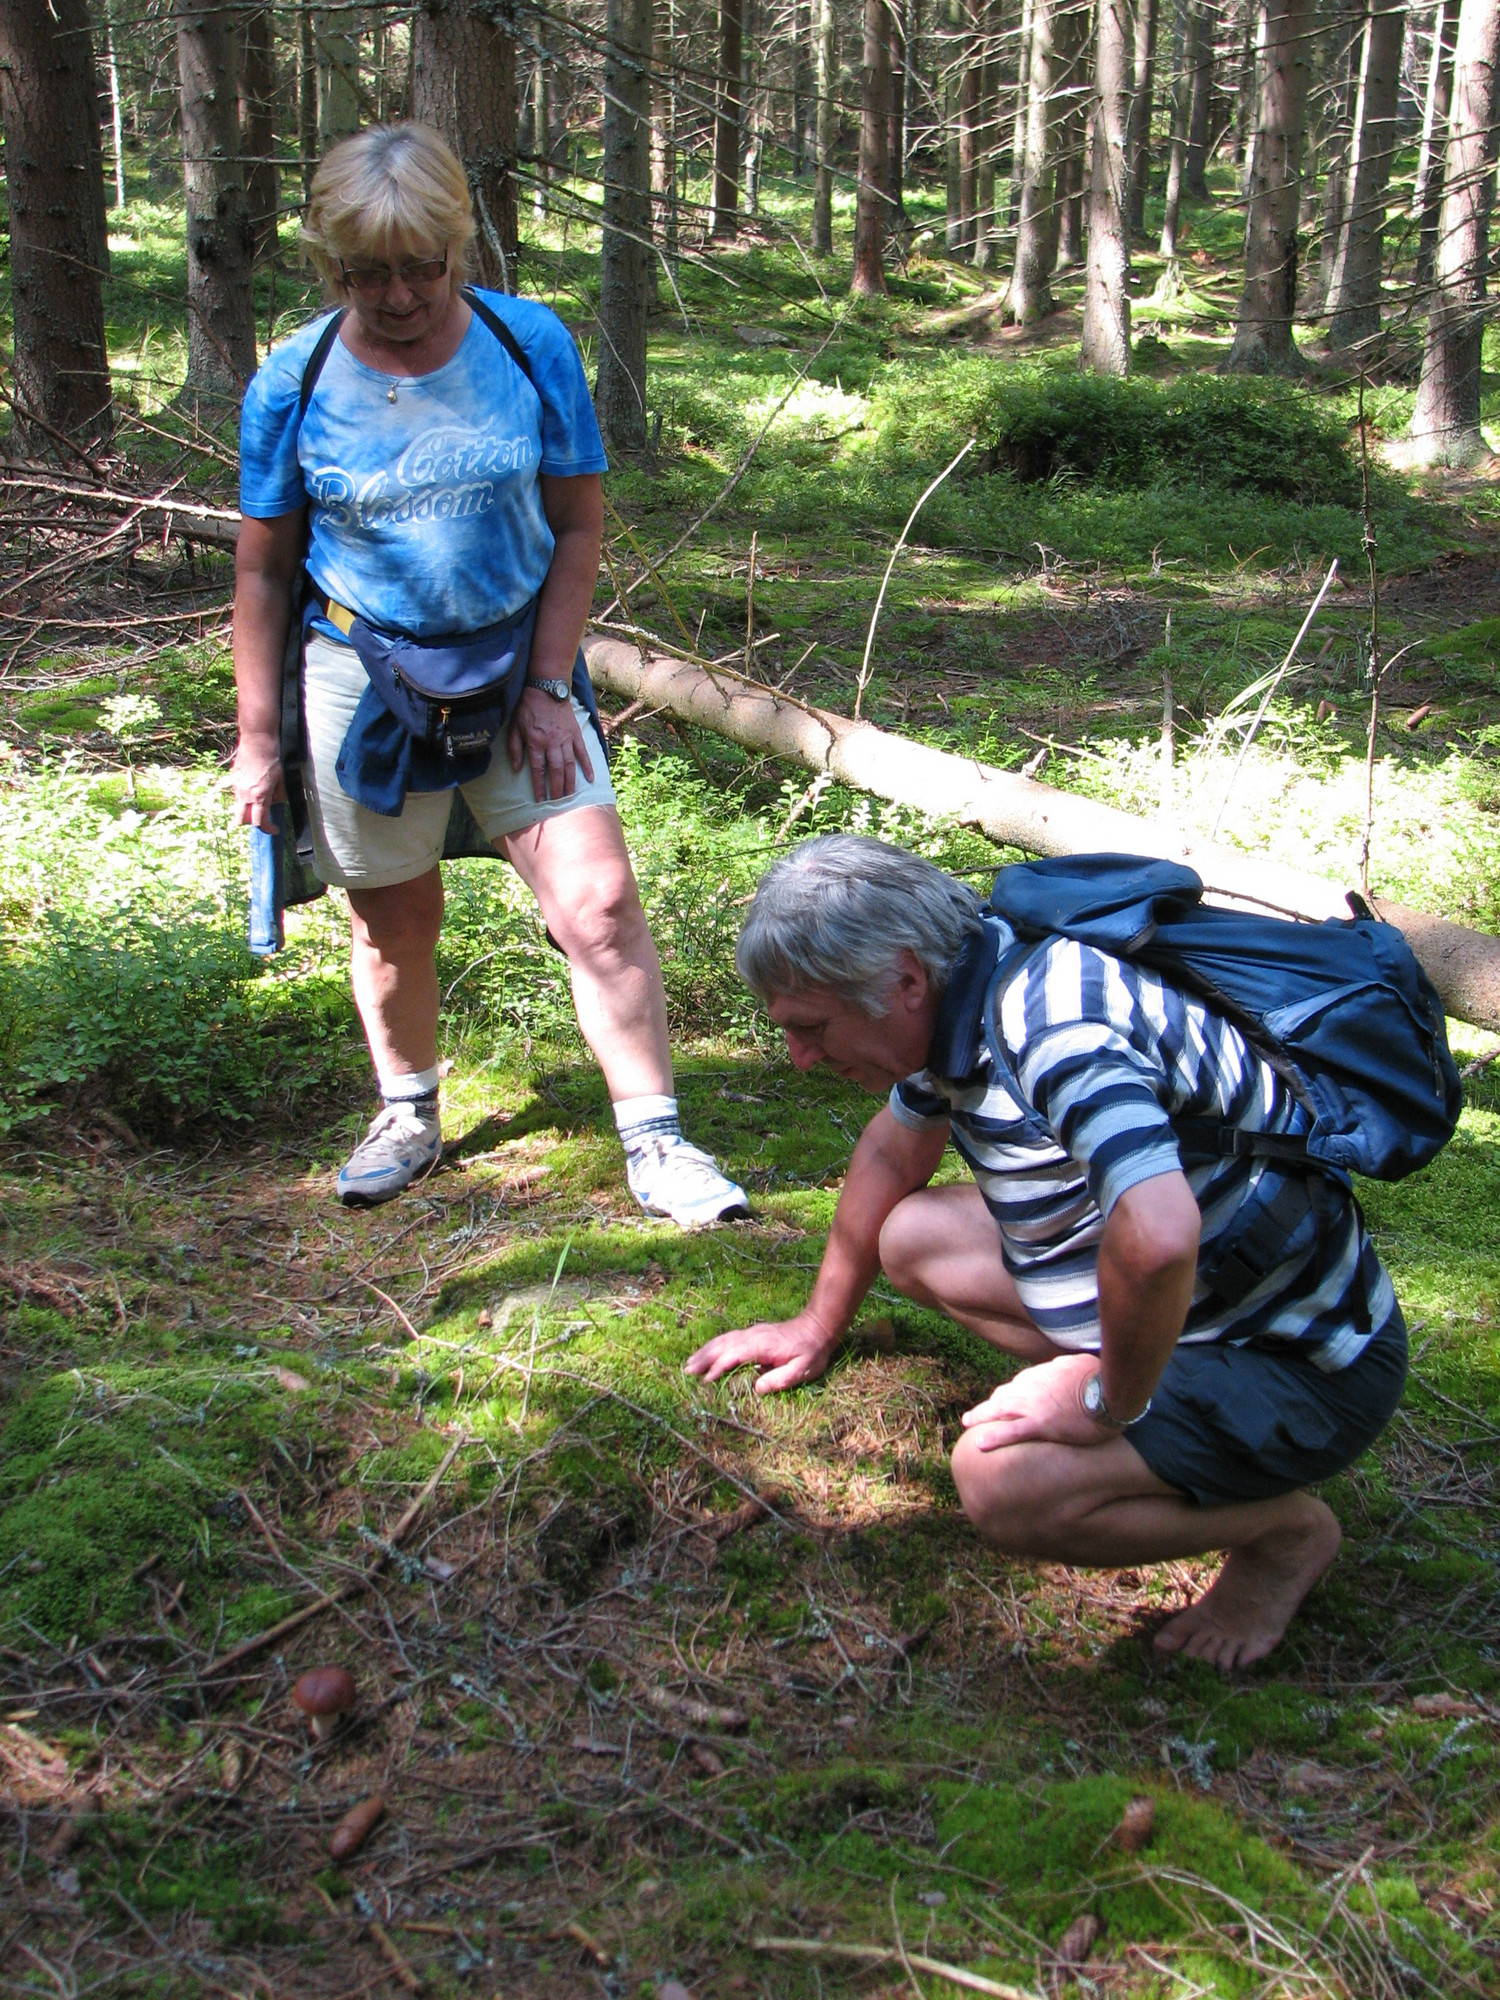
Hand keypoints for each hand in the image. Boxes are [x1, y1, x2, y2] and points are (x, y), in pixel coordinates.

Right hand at [231, 731, 285, 830]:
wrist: (257, 739)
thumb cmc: (272, 757)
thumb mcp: (282, 778)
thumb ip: (279, 794)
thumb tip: (276, 802)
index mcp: (259, 795)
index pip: (260, 821)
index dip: (268, 829)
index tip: (275, 829)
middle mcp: (245, 793)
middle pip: (241, 819)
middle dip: (251, 823)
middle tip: (262, 817)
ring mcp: (237, 785)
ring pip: (238, 806)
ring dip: (247, 808)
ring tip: (259, 798)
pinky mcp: (233, 777)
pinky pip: (237, 793)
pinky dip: (244, 796)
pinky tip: (254, 785)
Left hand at [509, 684, 594, 803]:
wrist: (547, 688)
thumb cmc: (528, 707)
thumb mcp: (515, 726)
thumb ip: (515, 748)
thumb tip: (516, 768)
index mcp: (536, 742)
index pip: (538, 769)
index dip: (539, 786)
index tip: (540, 799)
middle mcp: (552, 743)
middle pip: (556, 771)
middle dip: (556, 789)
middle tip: (557, 802)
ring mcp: (566, 739)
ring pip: (569, 765)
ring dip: (570, 782)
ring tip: (569, 796)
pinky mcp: (576, 734)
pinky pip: (583, 752)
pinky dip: (587, 766)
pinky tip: (590, 779)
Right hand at [684, 1311, 840, 1394]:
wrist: (818, 1327)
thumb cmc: (812, 1351)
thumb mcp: (803, 1369)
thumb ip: (781, 1379)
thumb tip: (757, 1389)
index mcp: (763, 1345)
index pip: (735, 1355)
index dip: (720, 1367)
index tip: (707, 1380)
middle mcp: (753, 1336)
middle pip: (723, 1345)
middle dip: (704, 1357)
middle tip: (686, 1371)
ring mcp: (752, 1333)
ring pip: (723, 1340)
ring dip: (705, 1351)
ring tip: (689, 1364)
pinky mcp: (752, 1334)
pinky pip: (728, 1339)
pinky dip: (714, 1346)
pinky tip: (706, 1353)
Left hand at [959, 1353, 1113, 1452]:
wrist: (1110, 1392)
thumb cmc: (1100, 1377)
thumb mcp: (1080, 1364)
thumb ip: (1065, 1366)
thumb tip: (1061, 1365)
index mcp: (1041, 1373)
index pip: (1018, 1383)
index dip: (1010, 1393)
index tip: (1004, 1399)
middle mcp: (1031, 1387)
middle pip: (1003, 1395)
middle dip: (990, 1404)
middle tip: (978, 1412)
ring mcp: (1033, 1406)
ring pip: (999, 1410)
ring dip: (981, 1416)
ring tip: (968, 1422)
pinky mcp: (1040, 1425)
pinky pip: (1011, 1432)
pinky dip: (994, 1437)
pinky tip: (979, 1443)